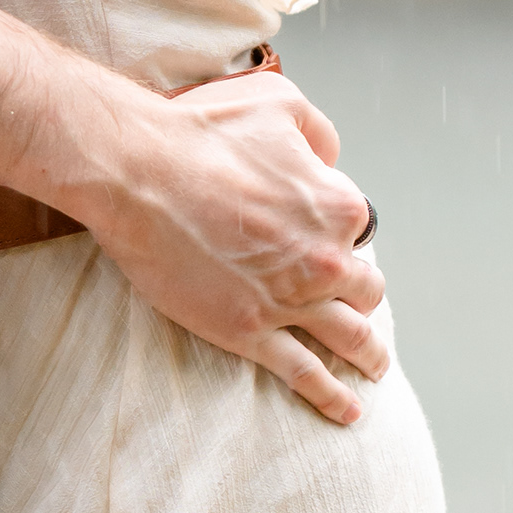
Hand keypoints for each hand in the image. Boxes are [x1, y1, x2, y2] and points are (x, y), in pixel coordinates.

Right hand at [80, 67, 389, 425]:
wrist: (138, 173)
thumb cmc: (199, 132)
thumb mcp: (278, 103)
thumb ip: (318, 131)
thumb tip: (330, 158)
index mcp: (337, 205)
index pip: (358, 230)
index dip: (339, 233)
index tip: (319, 238)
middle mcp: (325, 259)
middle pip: (365, 290)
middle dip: (361, 297)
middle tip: (354, 306)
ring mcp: (290, 301)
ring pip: (349, 338)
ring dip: (368, 355)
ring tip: (374, 367)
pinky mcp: (250, 333)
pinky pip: (306, 374)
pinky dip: (332, 396)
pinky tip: (348, 410)